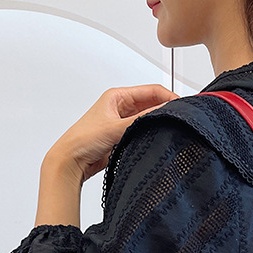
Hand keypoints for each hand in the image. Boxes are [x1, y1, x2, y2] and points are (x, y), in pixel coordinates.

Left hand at [42, 84, 178, 187]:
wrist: (71, 161)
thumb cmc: (83, 140)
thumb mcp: (116, 126)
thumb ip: (142, 118)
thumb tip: (164, 111)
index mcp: (117, 96)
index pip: (151, 90)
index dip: (168, 96)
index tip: (181, 106)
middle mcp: (120, 107)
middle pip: (151, 103)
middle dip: (165, 109)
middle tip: (178, 118)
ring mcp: (122, 122)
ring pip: (148, 118)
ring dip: (157, 122)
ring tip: (169, 128)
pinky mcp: (123, 136)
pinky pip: (143, 131)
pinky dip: (151, 133)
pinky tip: (157, 138)